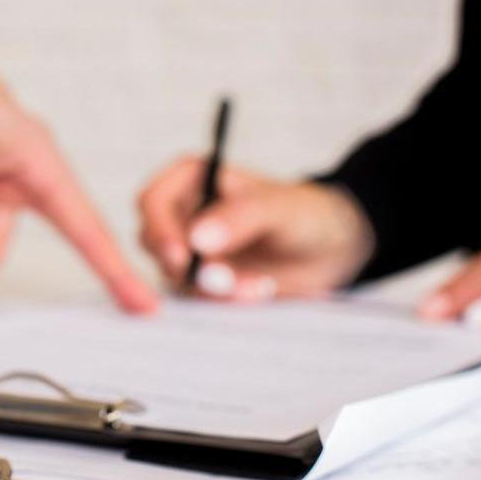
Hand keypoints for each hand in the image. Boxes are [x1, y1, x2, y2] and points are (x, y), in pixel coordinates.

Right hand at [137, 158, 373, 300]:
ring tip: (257, 286)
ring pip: (173, 275)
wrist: (328, 251)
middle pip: (154, 242)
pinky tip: (257, 291)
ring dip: (212, 288)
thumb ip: (240, 217)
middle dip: (188, 267)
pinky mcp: (201, 280)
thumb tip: (197, 238)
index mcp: (192, 178)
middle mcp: (183, 212)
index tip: (182, 257)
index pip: (152, 201)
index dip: (159, 229)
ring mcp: (189, 249)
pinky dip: (223, 300)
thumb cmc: (304, 214)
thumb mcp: (278, 208)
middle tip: (224, 281)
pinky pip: (195, 296)